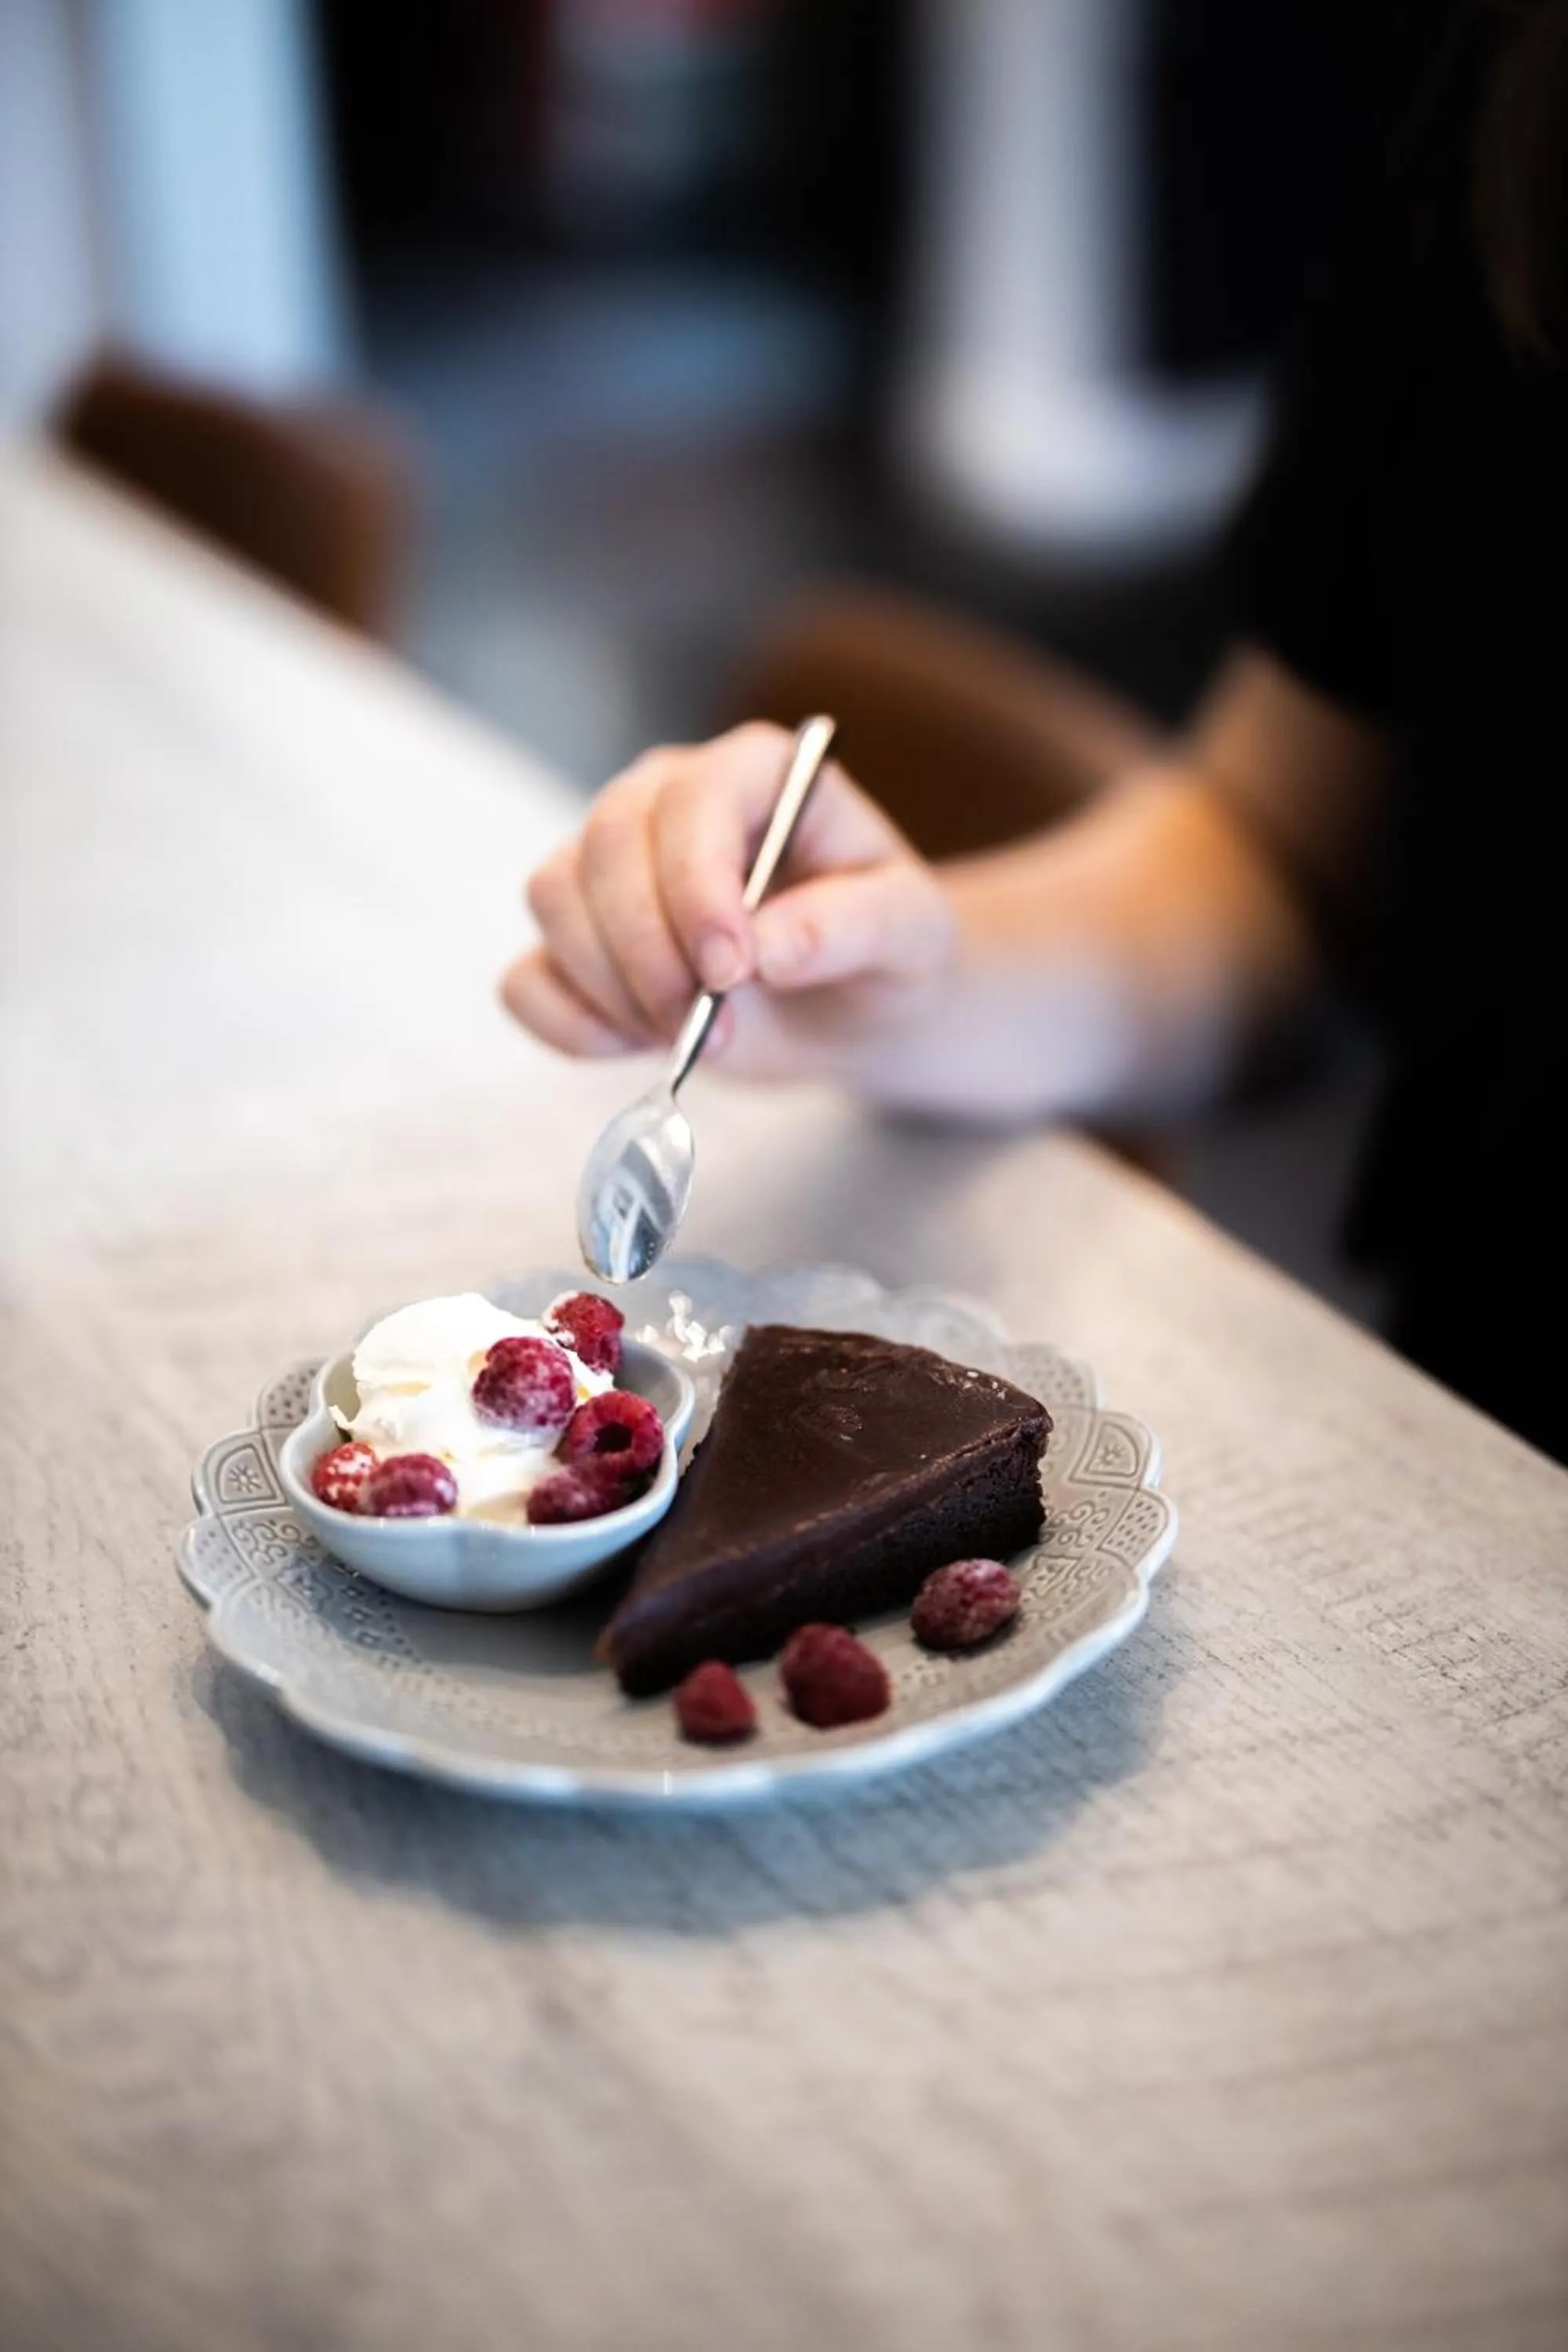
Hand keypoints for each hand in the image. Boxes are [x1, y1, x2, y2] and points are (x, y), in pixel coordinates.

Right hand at [501, 723, 955, 1082]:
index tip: (732, 970)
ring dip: (613, 988)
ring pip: (554, 899)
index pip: (691, 798)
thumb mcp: (908, 934)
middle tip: (714, 1027)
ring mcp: (611, 867)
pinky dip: (570, 1023)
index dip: (696, 885)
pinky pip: (527, 977)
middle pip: (604, 844)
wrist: (853, 1006)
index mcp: (754, 770)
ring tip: (692, 1035)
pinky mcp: (580, 942)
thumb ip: (851, 927)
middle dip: (649, 950)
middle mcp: (666, 798)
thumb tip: (768, 946)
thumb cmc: (885, 951)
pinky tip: (638, 1042)